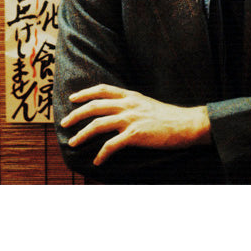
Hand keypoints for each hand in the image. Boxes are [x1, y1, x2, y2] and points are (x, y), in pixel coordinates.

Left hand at [60, 84, 210, 165]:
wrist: (187, 125)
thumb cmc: (169, 116)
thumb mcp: (146, 103)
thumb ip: (130, 103)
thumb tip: (116, 109)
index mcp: (130, 95)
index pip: (101, 90)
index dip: (84, 93)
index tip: (72, 99)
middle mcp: (127, 104)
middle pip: (94, 106)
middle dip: (75, 115)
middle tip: (64, 124)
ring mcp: (130, 119)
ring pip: (98, 124)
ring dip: (82, 135)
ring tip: (73, 143)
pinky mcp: (135, 134)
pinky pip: (112, 145)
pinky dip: (101, 154)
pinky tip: (97, 161)